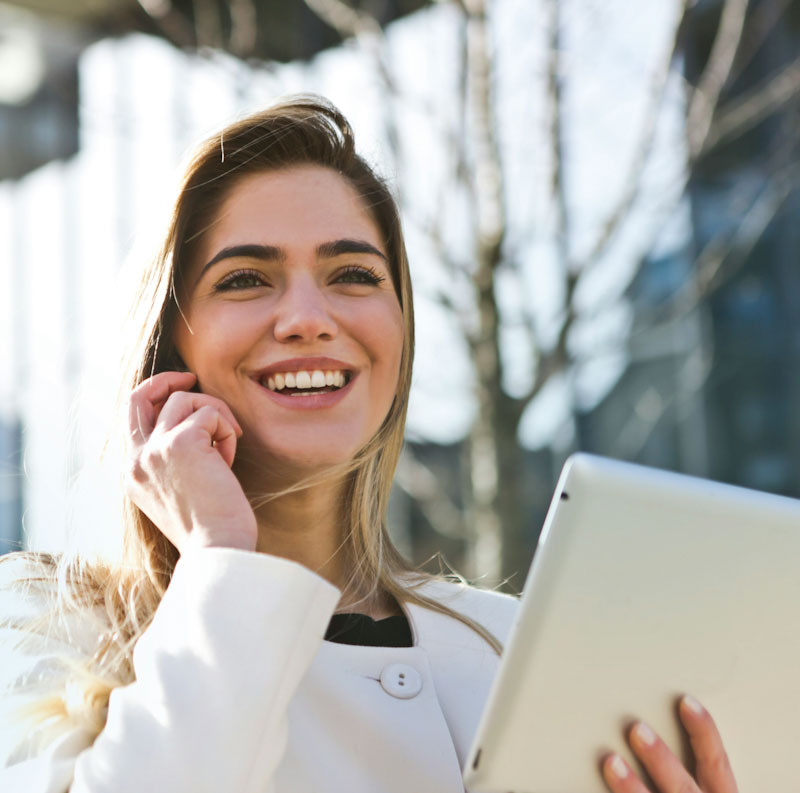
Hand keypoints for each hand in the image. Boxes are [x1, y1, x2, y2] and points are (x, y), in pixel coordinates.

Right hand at [125, 371, 257, 553]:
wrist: (217, 549)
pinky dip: (227, 431)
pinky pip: (211, 413)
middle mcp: (135, 459)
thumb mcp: (177, 492)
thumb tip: (192, 425)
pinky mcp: (182, 442)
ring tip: (226, 449)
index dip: (155, 396)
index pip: (131, 417)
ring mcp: (155, 449)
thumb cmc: (209, 527)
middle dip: (167, 379)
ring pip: (186, 400)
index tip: (181, 389)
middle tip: (193, 377)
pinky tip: (229, 461)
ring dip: (215, 416)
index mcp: (132, 473)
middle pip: (139, 396)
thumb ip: (171, 461)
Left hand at [601, 696, 737, 792]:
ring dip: (633, 788)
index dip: (704, 733)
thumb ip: (686, 772)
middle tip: (636, 729)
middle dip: (661, 760)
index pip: (716, 764)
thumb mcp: (702, 792)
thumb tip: (645, 728)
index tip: (685, 702)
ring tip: (611, 762)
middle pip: (684, 788)